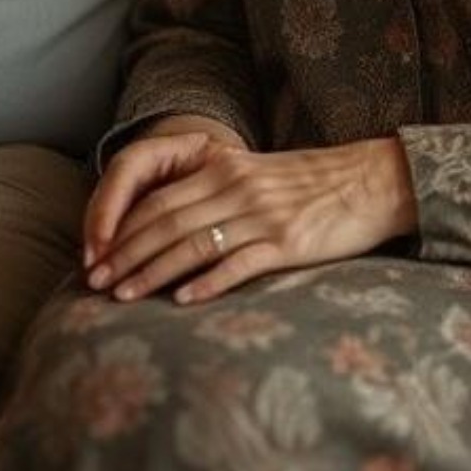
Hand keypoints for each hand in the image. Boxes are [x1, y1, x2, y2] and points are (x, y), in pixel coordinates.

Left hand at [84, 133, 417, 304]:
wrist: (376, 180)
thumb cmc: (318, 183)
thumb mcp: (264, 176)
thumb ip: (221, 192)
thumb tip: (174, 225)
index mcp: (230, 169)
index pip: (161, 201)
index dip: (123, 230)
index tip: (97, 257)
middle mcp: (241, 190)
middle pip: (167, 223)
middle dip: (126, 255)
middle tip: (95, 284)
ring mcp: (264, 217)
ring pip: (193, 245)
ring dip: (152, 272)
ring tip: (122, 297)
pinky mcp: (288, 244)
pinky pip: (238, 264)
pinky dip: (207, 283)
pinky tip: (183, 301)